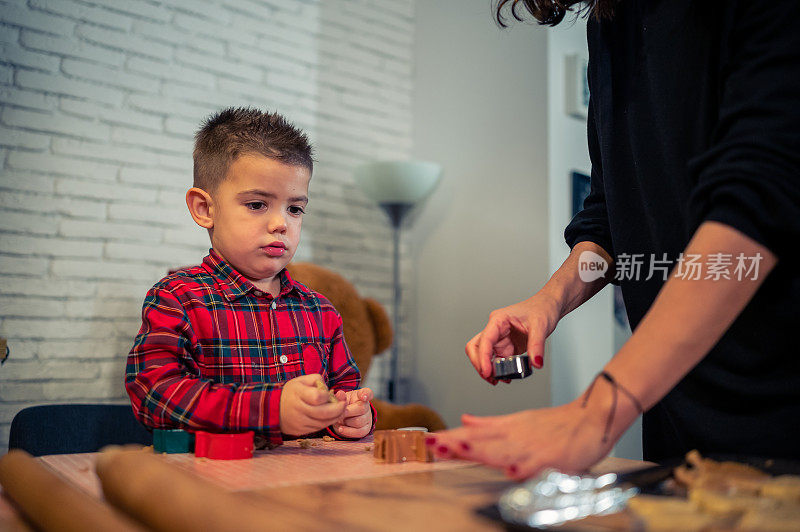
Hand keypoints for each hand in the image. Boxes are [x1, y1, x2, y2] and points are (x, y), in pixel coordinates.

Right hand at [279, 374, 346, 435]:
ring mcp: (299, 422)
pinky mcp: (300, 431)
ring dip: (335, 417)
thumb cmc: (290, 392)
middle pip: (324, 413)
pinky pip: (318, 428)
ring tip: (339, 410)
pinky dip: (326, 423)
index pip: (318, 397)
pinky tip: (329, 417)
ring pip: (323, 423)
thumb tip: (330, 389)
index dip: (327, 396)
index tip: (329, 393)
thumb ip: (317, 380)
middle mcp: (298, 409)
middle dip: (338, 409)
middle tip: (344, 404)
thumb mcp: (301, 380)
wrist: (272, 408)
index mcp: (298, 393)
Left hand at [331, 387, 373, 438]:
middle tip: (339, 414)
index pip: (368, 393)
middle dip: (347, 412)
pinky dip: (348, 431)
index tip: (364, 397)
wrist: (343, 418)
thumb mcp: (341, 399)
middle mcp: (367, 406)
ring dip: (346, 422)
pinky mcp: (366, 429)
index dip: (366, 394)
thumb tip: (340, 394)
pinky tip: (341, 429)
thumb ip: (340, 397)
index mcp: (361, 395)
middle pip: (361, 409)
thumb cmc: (343, 406)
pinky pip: (359, 432)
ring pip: (358, 421)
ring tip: (340, 420)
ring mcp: (367, 418)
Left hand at [426, 400, 614, 479]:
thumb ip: (489, 424)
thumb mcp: (518, 420)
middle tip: (433, 444)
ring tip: (462, 451)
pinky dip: (525, 468)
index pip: (473, 434)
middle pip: (482, 441)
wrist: (591, 418)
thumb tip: (463, 420)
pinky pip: (537, 465)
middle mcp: (515, 436)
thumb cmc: (555, 424)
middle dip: (457, 444)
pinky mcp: (552, 458)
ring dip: (483, 451)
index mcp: (506, 428)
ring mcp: (533, 446)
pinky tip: (512, 472)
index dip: (450, 437)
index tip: (428, 441)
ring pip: (504, 450)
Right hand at [466, 293, 561, 383]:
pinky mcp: (506, 346)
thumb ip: (537, 346)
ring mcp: (499, 338)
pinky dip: (499, 369)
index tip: (487, 372)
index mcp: (498, 320)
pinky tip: (507, 376)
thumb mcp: (540, 327)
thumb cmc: (541, 309)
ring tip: (499, 380)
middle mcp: (495, 329)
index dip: (483, 357)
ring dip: (488, 368)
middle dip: (479, 364)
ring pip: (484, 355)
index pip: (485, 340)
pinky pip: (496, 359)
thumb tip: (536, 364)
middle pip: (476, 347)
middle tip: (490, 377)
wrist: (548, 306)